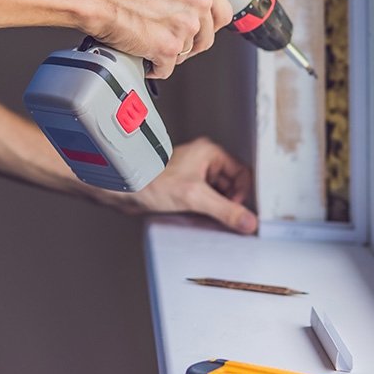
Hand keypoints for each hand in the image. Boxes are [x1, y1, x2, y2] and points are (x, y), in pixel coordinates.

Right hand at [85, 0, 232, 78]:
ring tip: (150, 45)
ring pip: (186, 53)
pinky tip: (142, 56)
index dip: (208, 24)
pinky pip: (166, 68)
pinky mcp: (168, 48)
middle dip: (189, 43)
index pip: (222, 11)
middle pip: (207, 37)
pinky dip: (153, 66)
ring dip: (169, 53)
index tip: (201, 29)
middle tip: (172, 41)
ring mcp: (185, 26)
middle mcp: (198, 1)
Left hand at [112, 137, 257, 234]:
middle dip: (230, 203)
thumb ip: (225, 210)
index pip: (241, 172)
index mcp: (209, 153)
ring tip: (210, 218)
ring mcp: (194, 175)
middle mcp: (203, 161)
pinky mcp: (186, 189)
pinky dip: (208, 212)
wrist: (125, 191)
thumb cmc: (151, 182)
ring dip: (219, 208)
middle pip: (232, 185)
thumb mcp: (194, 197)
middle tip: (226, 218)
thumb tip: (247, 221)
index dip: (242, 192)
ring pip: (219, 195)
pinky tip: (201, 219)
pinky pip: (206, 201)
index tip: (238, 210)